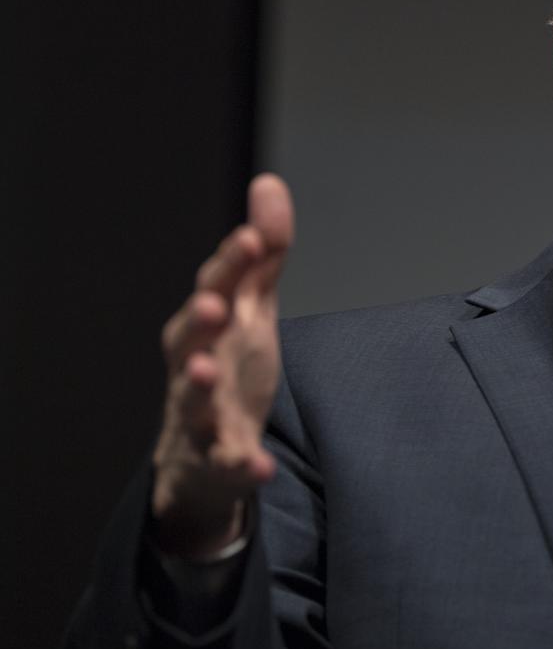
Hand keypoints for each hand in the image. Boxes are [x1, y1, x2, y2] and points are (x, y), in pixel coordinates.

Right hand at [150, 174, 293, 557]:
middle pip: (187, 340)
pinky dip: (241, 464)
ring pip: (191, 399)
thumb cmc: (228, 366)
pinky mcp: (217, 460)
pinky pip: (226, 463)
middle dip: (199, 320)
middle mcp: (195, 366)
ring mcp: (201, 415)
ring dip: (197, 384)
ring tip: (206, 370)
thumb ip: (263, 254)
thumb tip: (269, 183)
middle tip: (214, 303)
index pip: (215, 287)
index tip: (250, 238)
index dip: (231, 264)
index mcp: (206, 326)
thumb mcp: (252, 308)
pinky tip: (259, 465)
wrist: (205, 453)